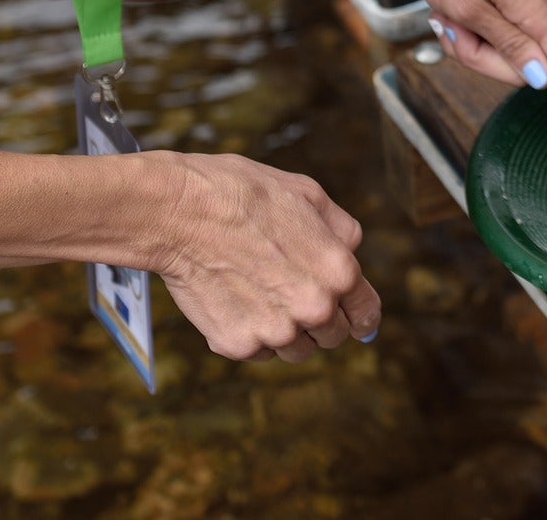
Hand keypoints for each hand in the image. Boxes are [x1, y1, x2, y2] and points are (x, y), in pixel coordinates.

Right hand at [156, 152, 382, 362]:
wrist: (179, 212)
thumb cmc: (243, 194)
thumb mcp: (308, 194)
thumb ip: (340, 229)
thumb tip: (353, 251)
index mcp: (338, 272)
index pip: (366, 313)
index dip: (361, 316)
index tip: (357, 322)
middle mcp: (313, 309)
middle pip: (332, 336)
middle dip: (320, 320)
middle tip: (294, 294)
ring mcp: (275, 332)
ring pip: (296, 350)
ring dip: (287, 331)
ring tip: (262, 294)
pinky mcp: (237, 345)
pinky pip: (257, 351)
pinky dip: (251, 334)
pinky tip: (235, 299)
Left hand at [378, 0, 546, 139]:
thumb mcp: (464, 8)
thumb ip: (507, 46)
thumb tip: (544, 78)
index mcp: (535, 5)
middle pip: (526, 64)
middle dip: (481, 58)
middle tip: (447, 26)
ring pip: (507, 48)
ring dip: (471, 41)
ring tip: (446, 10)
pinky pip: (500, 27)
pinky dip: (472, 26)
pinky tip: (451, 5)